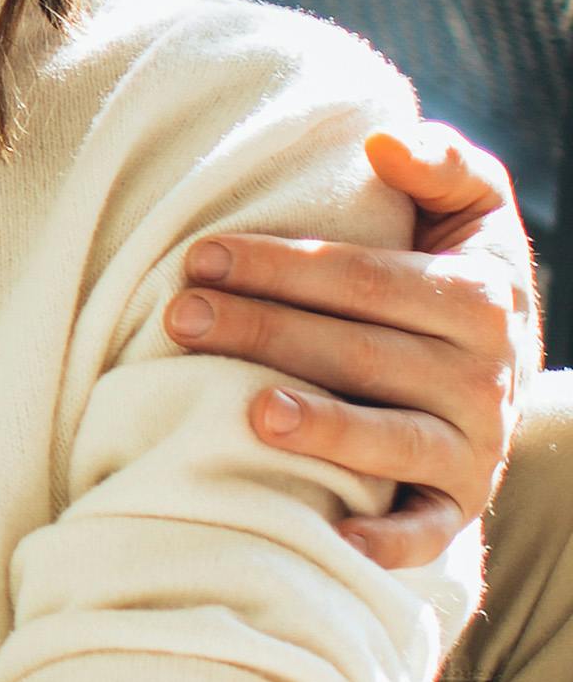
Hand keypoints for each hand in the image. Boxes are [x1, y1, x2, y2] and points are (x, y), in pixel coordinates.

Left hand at [167, 126, 537, 573]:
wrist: (500, 373)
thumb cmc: (453, 274)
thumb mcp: (472, 209)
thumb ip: (442, 164)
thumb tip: (384, 140)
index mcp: (480, 297)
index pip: (365, 278)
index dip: (282, 265)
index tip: (199, 256)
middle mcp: (483, 376)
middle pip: (361, 352)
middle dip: (266, 331)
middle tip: (180, 317)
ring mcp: (473, 448)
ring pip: (391, 439)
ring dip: (324, 428)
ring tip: (251, 412)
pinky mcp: (458, 507)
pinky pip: (428, 531)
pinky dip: (388, 541)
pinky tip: (333, 536)